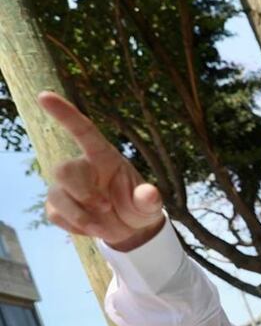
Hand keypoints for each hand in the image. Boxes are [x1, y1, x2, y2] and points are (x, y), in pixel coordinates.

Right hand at [38, 92, 164, 250]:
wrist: (130, 229)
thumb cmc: (139, 206)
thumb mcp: (150, 205)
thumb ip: (149, 199)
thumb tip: (150, 195)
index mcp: (104, 157)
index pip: (83, 131)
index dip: (65, 113)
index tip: (45, 95)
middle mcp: (82, 167)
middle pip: (64, 169)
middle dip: (82, 192)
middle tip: (105, 208)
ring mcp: (67, 187)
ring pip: (57, 194)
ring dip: (79, 214)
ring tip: (103, 226)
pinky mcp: (58, 206)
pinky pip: (56, 214)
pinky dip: (76, 226)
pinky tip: (93, 226)